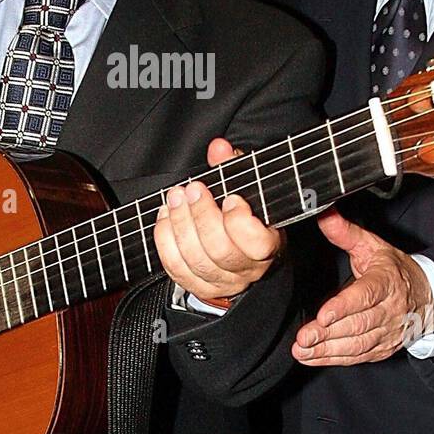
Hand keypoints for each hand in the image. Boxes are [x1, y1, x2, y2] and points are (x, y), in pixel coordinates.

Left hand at [153, 137, 281, 301]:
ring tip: (175, 198)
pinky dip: (165, 241)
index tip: (231, 198)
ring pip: (195, 260)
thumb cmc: (247, 214)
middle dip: (201, 216)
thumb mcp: (248, 189)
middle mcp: (246, 270)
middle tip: (191, 190)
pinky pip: (176, 268)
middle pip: (220, 250)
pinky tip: (165, 217)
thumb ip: (234, 166)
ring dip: (180, 224)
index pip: (257, 244)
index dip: (240, 222)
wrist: (241, 251)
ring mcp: (221, 281)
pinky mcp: (198, 286)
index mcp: (268, 246)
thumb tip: (218, 147)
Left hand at [292, 208, 432, 365]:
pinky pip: (358, 357)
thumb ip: (347, 233)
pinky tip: (312, 357)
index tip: (323, 314)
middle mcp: (389, 310)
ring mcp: (387, 333)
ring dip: (328, 350)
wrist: (428, 298)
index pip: (365, 296)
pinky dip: (334, 359)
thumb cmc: (395, 271)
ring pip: (357, 345)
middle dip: (329, 333)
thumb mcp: (374, 247)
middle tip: (304, 337)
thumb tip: (324, 215)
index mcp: (386, 282)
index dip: (344, 307)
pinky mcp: (382, 349)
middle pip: (359, 325)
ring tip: (303, 349)